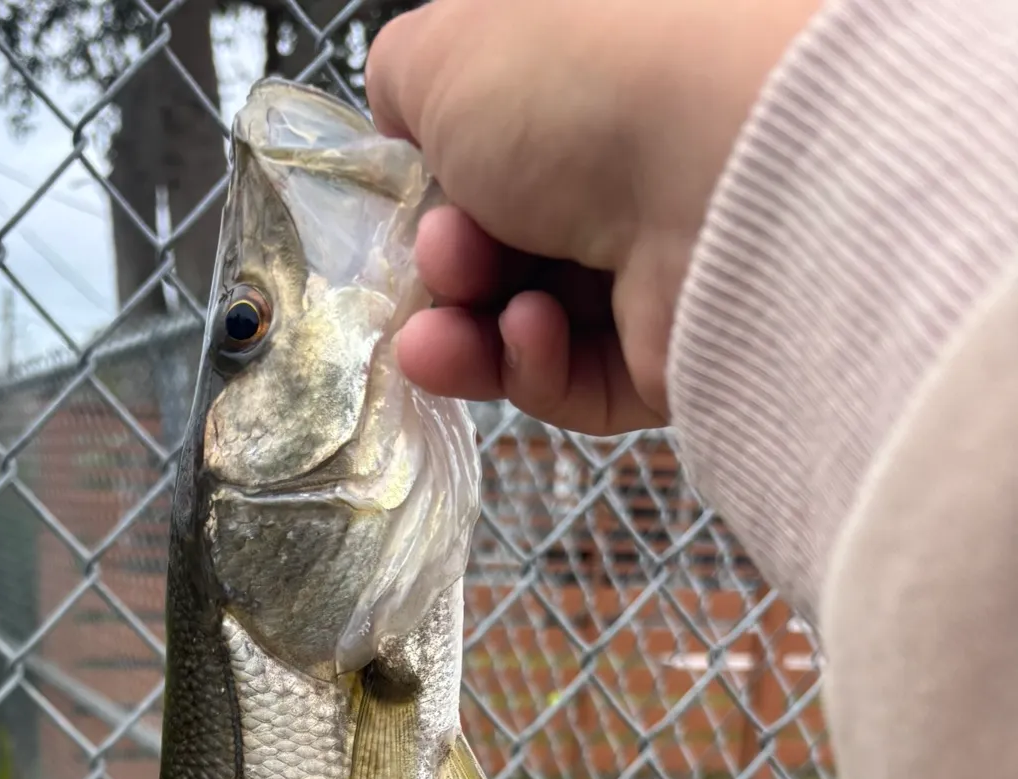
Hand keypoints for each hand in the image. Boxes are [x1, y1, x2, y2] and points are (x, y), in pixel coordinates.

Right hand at [366, 0, 821, 432]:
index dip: (436, 187)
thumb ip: (405, 81)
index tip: (407, 207)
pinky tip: (527, 333)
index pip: (497, 148)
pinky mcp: (675, 353)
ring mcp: (661, 261)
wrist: (721, 172)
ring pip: (529, 322)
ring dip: (465, 333)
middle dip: (445, 266)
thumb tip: (406, 119)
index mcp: (596, 78)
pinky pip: (577, 379)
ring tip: (440, 335)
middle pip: (505, 244)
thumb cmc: (580, 82)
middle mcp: (636, 161)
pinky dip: (534, 365)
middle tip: (437, 262)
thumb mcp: (446, 52)